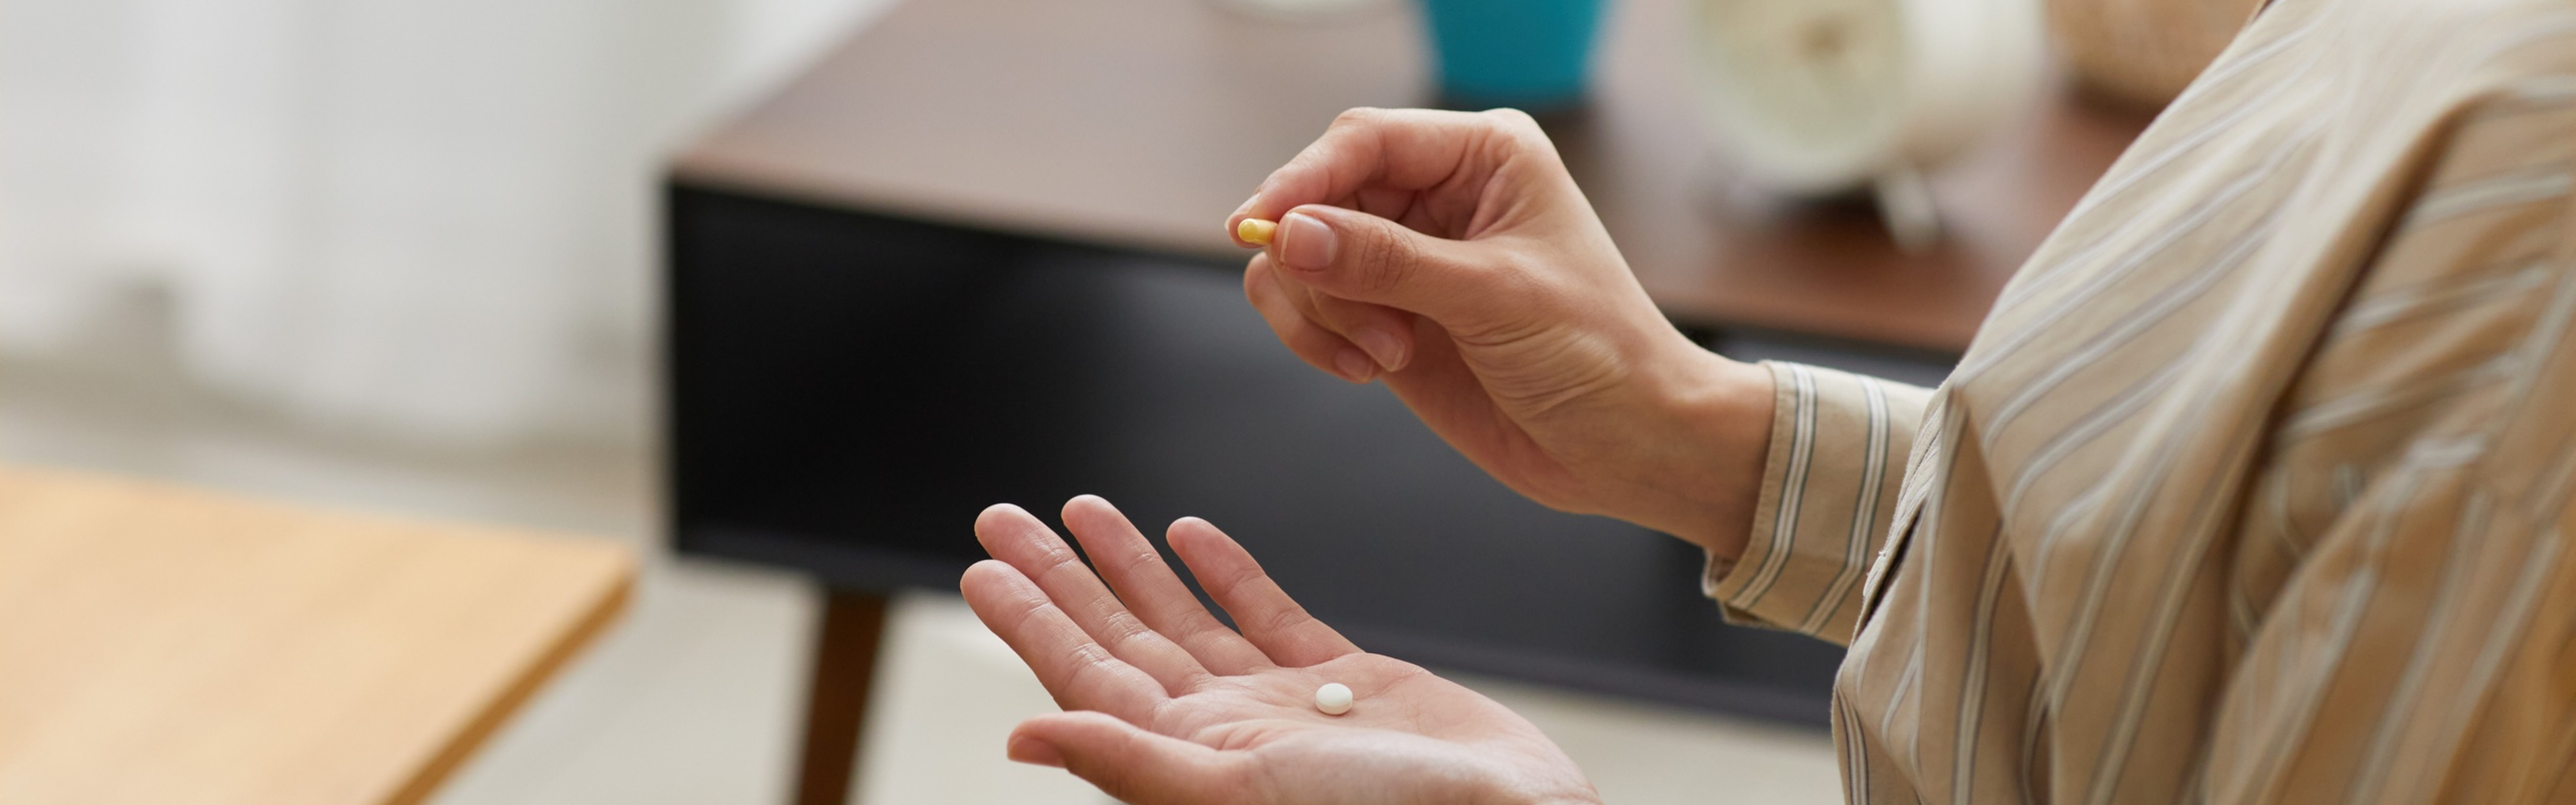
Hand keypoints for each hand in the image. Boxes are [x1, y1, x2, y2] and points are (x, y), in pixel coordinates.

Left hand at [961, 496, 1601, 804]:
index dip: (1033, 621)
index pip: (1085, 679)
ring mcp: (1282, 709)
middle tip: (1004, 514)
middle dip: (1063, 577)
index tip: (981, 564)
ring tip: (1082, 508)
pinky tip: (1191, 533)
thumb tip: (1020, 738)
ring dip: (1131, 566)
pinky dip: (1228, 573)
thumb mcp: (1237, 794)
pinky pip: (1269, 617)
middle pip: (1119, 641)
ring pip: (1184, 621)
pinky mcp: (1346, 684)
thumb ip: (1129, 762)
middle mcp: (1224, 735)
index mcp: (1190, 763)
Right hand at [1229, 108, 1772, 557]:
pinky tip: (1372, 368)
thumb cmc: (1596, 352)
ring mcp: (1408, 257)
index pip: (1362, 140)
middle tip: (1370, 327)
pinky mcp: (1387, 314)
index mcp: (1482, 157)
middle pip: (1316, 198)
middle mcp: (1438, 195)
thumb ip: (1385, 261)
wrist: (1627, 445)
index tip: (1256, 228)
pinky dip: (1318, 339)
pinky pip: (1308, 306)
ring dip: (1323, 312)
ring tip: (1388, 356)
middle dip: (1319, 265)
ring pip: (1300, 257)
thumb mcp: (1492, 297)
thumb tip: (1289, 234)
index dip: (1301, 181)